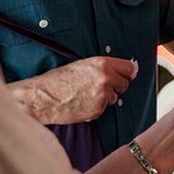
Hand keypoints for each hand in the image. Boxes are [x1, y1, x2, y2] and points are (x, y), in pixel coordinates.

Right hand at [9, 56, 138, 124]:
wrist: (43, 97)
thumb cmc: (58, 80)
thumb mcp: (82, 65)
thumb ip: (103, 67)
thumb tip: (121, 71)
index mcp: (103, 63)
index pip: (130, 68)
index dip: (127, 72)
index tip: (127, 75)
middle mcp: (106, 78)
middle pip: (124, 84)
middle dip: (115, 86)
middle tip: (98, 87)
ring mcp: (103, 95)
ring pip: (114, 98)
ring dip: (105, 98)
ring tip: (85, 95)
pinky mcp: (98, 109)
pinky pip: (103, 109)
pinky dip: (96, 108)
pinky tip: (82, 103)